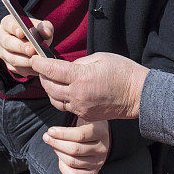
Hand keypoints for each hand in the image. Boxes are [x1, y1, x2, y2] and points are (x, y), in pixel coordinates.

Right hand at [0, 15, 52, 76]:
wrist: (34, 43)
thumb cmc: (37, 31)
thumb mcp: (42, 26)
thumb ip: (45, 27)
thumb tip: (45, 33)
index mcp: (8, 23)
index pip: (9, 24)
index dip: (15, 28)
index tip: (22, 32)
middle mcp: (2, 37)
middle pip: (8, 42)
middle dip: (21, 47)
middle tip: (32, 50)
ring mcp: (3, 52)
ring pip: (11, 58)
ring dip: (24, 61)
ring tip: (36, 61)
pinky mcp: (8, 64)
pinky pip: (15, 68)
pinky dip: (26, 69)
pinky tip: (36, 69)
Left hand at [30, 52, 148, 120]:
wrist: (138, 94)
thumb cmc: (123, 71)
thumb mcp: (100, 57)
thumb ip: (79, 63)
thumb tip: (66, 68)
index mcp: (81, 76)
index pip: (51, 70)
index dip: (39, 63)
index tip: (34, 59)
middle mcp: (78, 94)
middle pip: (49, 87)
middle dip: (42, 76)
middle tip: (42, 69)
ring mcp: (81, 107)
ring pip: (55, 100)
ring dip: (50, 90)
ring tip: (52, 81)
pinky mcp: (86, 115)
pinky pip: (67, 107)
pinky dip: (62, 99)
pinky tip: (65, 91)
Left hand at [42, 117, 110, 173]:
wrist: (102, 135)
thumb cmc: (89, 123)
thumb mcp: (86, 115)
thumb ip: (74, 113)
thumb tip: (57, 110)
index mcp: (101, 132)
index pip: (80, 135)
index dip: (62, 134)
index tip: (50, 130)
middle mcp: (102, 148)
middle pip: (74, 150)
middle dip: (56, 143)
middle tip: (46, 136)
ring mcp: (99, 162)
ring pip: (72, 162)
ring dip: (58, 152)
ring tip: (53, 144)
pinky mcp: (93, 172)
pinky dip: (62, 167)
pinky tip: (60, 157)